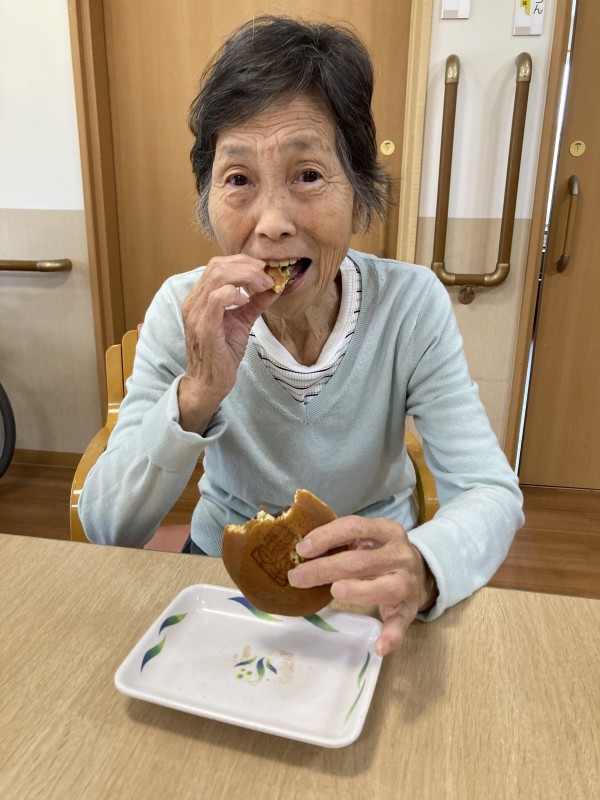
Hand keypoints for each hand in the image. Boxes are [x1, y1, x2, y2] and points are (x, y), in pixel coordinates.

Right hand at [178, 254, 276, 432]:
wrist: (210, 382)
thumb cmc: (222, 353)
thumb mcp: (242, 322)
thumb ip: (255, 304)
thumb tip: (273, 288)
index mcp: (199, 298)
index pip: (217, 265)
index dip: (242, 262)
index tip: (264, 270)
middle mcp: (193, 302)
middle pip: (217, 265)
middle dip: (247, 266)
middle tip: (267, 277)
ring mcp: (196, 313)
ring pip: (218, 276)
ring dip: (246, 276)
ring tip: (262, 286)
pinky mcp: (204, 327)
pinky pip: (217, 298)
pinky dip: (235, 294)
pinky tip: (246, 301)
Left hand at [288, 516, 437, 655]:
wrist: (422, 574)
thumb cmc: (382, 555)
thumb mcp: (369, 539)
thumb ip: (343, 542)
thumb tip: (301, 551)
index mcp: (387, 531)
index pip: (354, 527)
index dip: (326, 537)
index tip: (302, 549)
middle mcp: (400, 554)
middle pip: (360, 561)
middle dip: (325, 568)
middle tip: (297, 577)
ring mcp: (408, 582)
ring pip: (385, 587)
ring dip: (358, 590)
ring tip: (334, 591)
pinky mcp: (410, 609)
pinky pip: (401, 623)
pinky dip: (391, 635)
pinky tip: (379, 646)